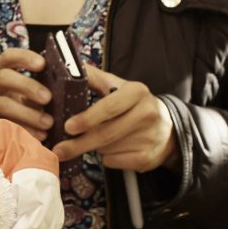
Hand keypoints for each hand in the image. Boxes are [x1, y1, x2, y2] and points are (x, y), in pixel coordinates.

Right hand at [0, 48, 51, 133]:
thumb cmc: (13, 113)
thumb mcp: (22, 99)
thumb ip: (36, 93)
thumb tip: (61, 92)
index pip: (8, 57)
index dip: (24, 57)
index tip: (42, 64)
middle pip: (3, 77)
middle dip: (28, 86)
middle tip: (48, 98)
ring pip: (2, 104)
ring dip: (27, 113)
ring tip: (48, 123)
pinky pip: (0, 126)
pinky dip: (22, 131)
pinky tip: (38, 137)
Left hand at [52, 66, 177, 172]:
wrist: (168, 128)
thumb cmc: (133, 105)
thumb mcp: (118, 86)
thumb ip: (94, 78)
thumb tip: (69, 66)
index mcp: (137, 92)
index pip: (109, 107)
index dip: (87, 118)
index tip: (68, 126)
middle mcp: (147, 114)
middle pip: (106, 133)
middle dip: (79, 143)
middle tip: (59, 149)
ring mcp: (150, 138)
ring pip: (107, 149)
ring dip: (94, 147)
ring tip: (95, 140)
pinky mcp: (148, 158)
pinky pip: (115, 162)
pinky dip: (107, 158)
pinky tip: (112, 149)